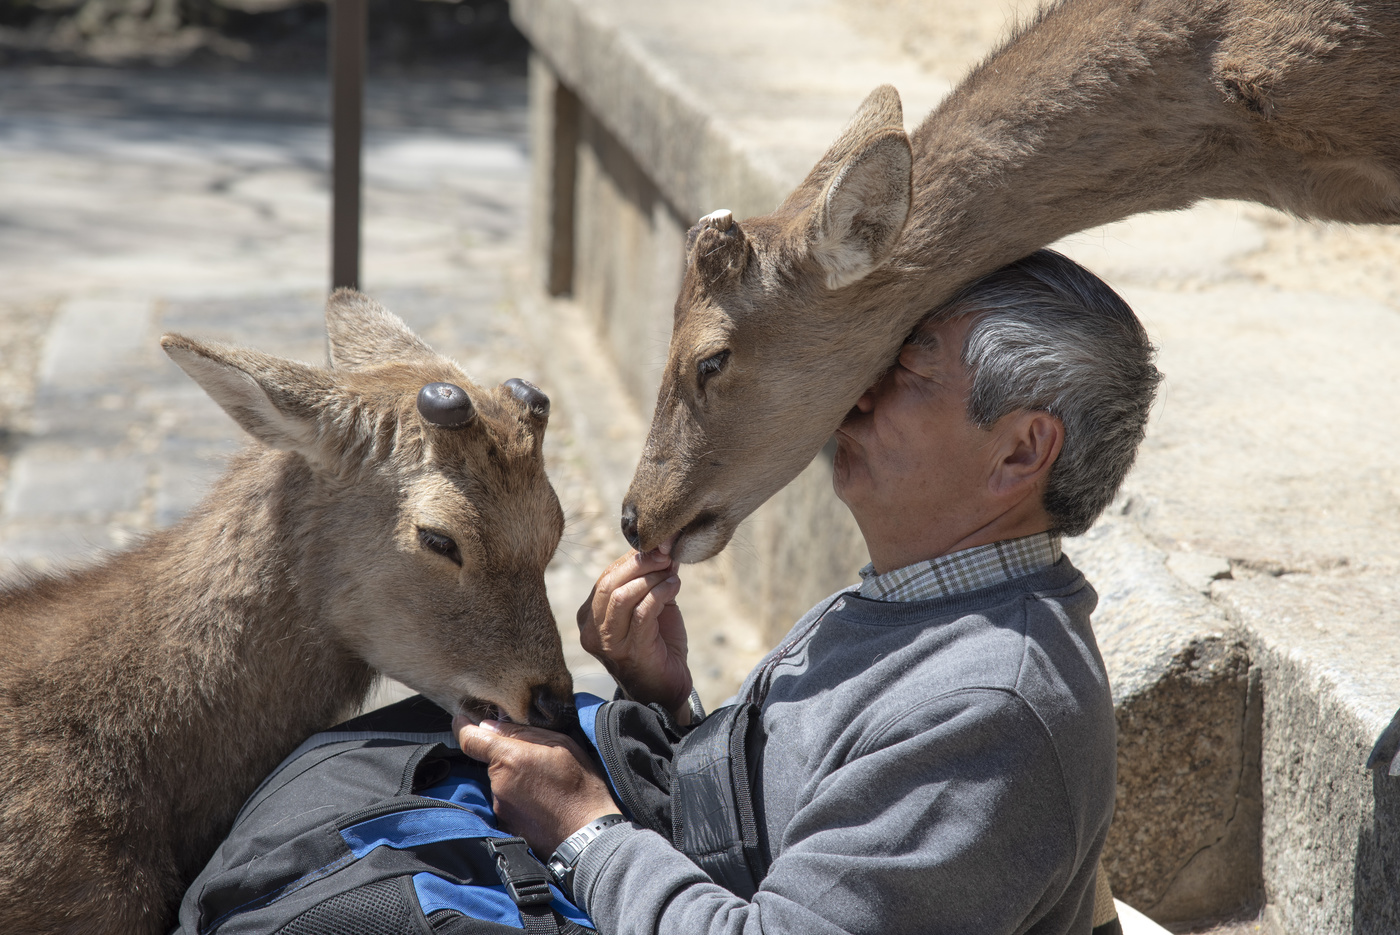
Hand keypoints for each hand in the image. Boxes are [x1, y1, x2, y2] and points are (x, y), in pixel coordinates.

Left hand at [454, 718, 619, 855]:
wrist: (587, 833)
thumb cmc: (580, 785)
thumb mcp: (561, 744)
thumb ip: (523, 732)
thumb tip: (491, 725)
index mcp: (509, 757)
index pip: (469, 738)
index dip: (464, 726)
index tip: (463, 719)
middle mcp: (498, 783)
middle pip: (490, 761)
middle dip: (506, 756)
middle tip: (536, 759)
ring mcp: (500, 806)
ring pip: (499, 782)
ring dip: (514, 778)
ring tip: (544, 783)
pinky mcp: (505, 825)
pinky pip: (506, 802)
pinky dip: (519, 798)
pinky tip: (541, 801)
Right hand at [577, 546, 693, 717]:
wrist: (664, 689)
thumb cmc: (656, 645)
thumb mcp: (648, 606)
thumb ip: (649, 580)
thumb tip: (663, 548)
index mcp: (589, 615)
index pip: (606, 577)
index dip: (632, 558)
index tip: (659, 546)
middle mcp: (591, 629)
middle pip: (610, 583)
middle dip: (641, 564)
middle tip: (666, 555)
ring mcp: (607, 643)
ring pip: (623, 596)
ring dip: (652, 579)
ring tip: (671, 574)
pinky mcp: (629, 651)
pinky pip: (642, 612)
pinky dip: (660, 593)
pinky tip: (674, 587)